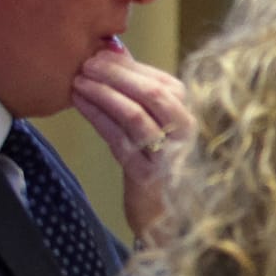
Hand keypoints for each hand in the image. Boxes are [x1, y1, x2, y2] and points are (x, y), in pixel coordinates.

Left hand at [71, 43, 189, 242]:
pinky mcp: (147, 176)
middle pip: (153, 94)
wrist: (174, 223)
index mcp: (197, 120)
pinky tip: (80, 103)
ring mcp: (170, 157)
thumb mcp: (165, 131)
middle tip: (87, 63)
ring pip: (135, 115)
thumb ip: (147, 95)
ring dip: (103, 93)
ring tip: (78, 80)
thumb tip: (115, 52)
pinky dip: (97, 117)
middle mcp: (189, 137)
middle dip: (116, 75)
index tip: (103, 54)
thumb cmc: (166, 170)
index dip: (131, 67)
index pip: (166, 84)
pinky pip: (118, 140)